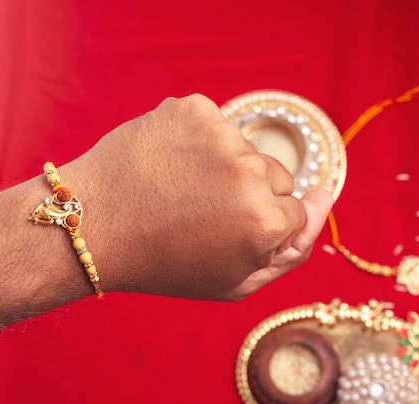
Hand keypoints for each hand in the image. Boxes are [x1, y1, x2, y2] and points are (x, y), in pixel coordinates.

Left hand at [71, 94, 333, 299]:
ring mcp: (221, 135)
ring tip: (181, 188)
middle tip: (201, 213)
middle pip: (277, 176)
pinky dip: (200, 141)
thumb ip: (295, 247)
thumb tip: (326, 194)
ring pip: (247, 149)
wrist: (92, 225)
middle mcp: (250, 172)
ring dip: (224, 166)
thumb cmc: (167, 262)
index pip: (294, 212)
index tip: (222, 234)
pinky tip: (171, 162)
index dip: (258, 227)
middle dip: (249, 194)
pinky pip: (217, 124)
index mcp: (265, 221)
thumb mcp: (237, 281)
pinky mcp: (193, 108)